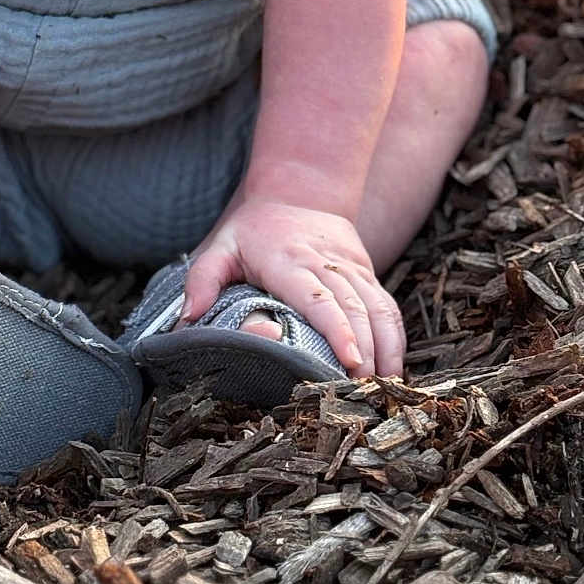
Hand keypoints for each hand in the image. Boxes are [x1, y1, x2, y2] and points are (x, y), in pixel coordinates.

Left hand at [182, 201, 405, 378]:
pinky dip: (395, 337)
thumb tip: (188, 317)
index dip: (337, 329)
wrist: (300, 190)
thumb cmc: (254, 229)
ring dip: (386, 348)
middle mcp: (325, 263)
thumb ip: (202, 279)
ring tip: (384, 388)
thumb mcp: (222, 245)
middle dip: (366, 350)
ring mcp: (351, 267)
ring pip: (377, 307)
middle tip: (365, 393)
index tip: (351, 360)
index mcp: (288, 260)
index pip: (317, 297)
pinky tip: (394, 368)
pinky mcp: (366, 272)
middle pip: (353, 308)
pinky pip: (387, 305)